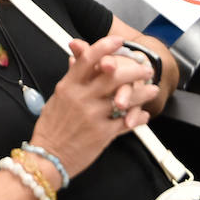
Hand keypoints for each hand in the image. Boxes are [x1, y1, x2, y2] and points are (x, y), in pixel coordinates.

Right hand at [29, 35, 155, 180]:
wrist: (48, 158)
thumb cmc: (51, 129)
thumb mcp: (57, 98)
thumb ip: (71, 78)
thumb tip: (77, 58)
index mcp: (68, 87)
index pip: (87, 59)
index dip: (105, 47)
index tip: (119, 41)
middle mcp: (81, 98)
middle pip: (112, 76)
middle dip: (133, 70)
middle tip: (145, 69)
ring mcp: (93, 116)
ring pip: (125, 98)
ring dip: (142, 93)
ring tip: (152, 90)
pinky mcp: (102, 134)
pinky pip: (126, 122)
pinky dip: (138, 118)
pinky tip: (143, 115)